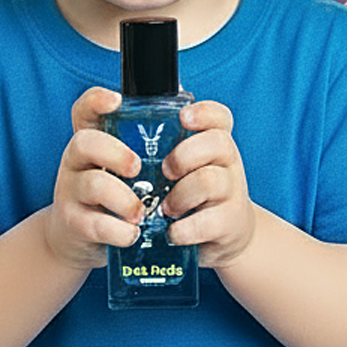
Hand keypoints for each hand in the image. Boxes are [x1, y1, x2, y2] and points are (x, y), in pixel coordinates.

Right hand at [46, 88, 143, 268]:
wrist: (81, 240)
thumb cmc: (115, 196)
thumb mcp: (123, 168)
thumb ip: (147, 146)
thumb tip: (191, 113)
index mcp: (93, 141)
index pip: (84, 110)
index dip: (96, 100)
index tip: (117, 101)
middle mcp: (76, 161)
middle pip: (84, 142)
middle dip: (116, 153)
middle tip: (138, 168)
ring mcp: (70, 192)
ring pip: (92, 184)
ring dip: (123, 199)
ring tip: (142, 213)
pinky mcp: (73, 223)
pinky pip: (94, 224)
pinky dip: (118, 231)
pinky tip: (132, 234)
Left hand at [160, 100, 253, 267]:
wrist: (225, 233)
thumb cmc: (192, 191)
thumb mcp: (185, 165)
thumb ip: (163, 146)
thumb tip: (114, 117)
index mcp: (215, 144)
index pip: (219, 117)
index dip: (203, 113)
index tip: (182, 117)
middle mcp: (228, 163)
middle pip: (217, 143)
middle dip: (184, 156)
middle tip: (165, 171)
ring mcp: (232, 193)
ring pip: (210, 181)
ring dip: (181, 195)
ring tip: (166, 208)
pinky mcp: (229, 223)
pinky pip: (208, 223)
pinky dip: (184, 229)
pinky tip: (172, 232)